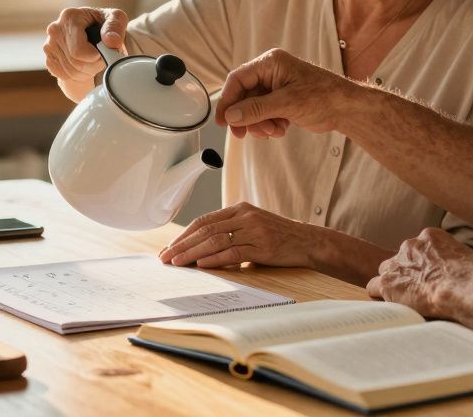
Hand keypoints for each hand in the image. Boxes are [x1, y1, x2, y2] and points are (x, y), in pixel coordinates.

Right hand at [43, 7, 128, 102]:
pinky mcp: (49, 58)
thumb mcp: (116, 18)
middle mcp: (55, 30)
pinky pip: (64, 76)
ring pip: (70, 72)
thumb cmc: (105, 24)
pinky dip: (78, 76)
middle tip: (103, 59)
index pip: (79, 51)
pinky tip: (85, 65)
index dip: (96, 58)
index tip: (106, 53)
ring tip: (95, 61)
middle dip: (94, 66)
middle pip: (75, 63)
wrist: (94, 32)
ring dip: (88, 72)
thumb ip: (115, 26)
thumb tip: (111, 41)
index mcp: (69, 17)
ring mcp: (49, 45)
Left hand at [158, 202, 316, 269]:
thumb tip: (199, 246)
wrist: (307, 241)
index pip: (204, 220)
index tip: (169, 248)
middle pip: (205, 230)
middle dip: (182, 245)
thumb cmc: (277, 236)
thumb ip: (229, 230)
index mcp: (239, 209)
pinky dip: (215, 259)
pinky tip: (202, 264)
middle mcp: (244, 216)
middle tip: (166, 257)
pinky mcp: (262, 246)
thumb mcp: (252, 226)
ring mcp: (254, 230)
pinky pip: (233, 252)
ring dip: (193, 253)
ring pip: (215, 240)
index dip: (184, 235)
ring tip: (177, 263)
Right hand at [215, 48, 353, 138]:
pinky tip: (282, 129)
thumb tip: (231, 116)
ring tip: (273, 131)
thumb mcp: (286, 103)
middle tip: (243, 135)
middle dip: (246, 116)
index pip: (238, 79)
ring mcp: (277, 87)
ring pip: (253, 108)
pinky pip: (265, 113)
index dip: (228, 100)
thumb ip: (256, 109)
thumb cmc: (323, 97)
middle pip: (244, 96)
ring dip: (259, 123)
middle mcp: (271, 72)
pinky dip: (269, 124)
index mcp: (271, 63)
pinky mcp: (282, 100)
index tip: (222, 121)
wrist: (347, 108)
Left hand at [365, 228, 472, 317]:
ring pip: (387, 272)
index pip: (419, 249)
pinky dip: (381, 296)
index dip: (423, 264)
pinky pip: (374, 287)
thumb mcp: (467, 258)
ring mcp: (396, 263)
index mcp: (430, 236)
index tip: (430, 275)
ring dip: (394, 283)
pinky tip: (390, 306)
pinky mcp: (388, 282)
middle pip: (401, 259)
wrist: (461, 286)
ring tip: (406, 299)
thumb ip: (455, 259)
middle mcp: (410, 245)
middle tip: (419, 289)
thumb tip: (460, 271)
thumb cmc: (472, 277)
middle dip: (408, 272)